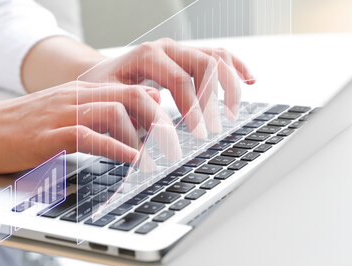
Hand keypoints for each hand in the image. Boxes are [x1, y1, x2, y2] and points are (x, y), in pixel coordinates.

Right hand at [0, 81, 183, 173]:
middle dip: (162, 122)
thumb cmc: (21, 130)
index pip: (133, 91)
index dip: (161, 111)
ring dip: (144, 137)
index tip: (178, 132)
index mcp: (83, 93)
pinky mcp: (49, 135)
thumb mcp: (63, 119)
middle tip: (177, 147)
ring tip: (160, 158)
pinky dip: (116, 148)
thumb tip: (131, 131)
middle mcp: (77, 98)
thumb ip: (95, 121)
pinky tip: (132, 160)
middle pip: (133, 97)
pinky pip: (90, 136)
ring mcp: (63, 114)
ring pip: (116, 112)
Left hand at [80, 38, 254, 138]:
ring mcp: (179, 50)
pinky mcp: (187, 56)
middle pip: (204, 65)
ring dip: (230, 84)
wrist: (102, 76)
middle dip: (213, 99)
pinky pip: (218, 55)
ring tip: (232, 112)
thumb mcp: (111, 100)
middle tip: (213, 128)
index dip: (193, 107)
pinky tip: (249, 80)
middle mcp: (166, 48)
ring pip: (216, 56)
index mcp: (147, 56)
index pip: (181, 80)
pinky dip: (235, 67)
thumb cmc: (105, 90)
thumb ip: (132, 108)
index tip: (198, 132)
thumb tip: (157, 115)